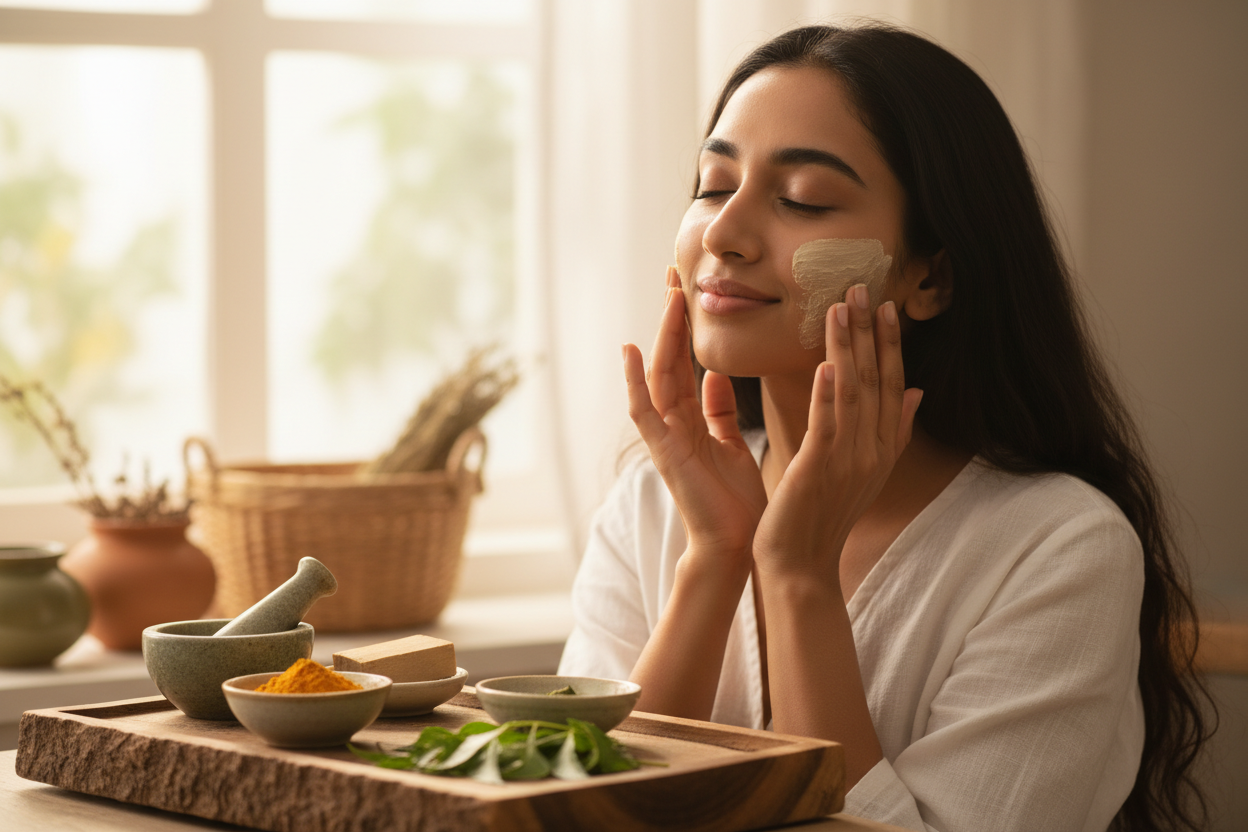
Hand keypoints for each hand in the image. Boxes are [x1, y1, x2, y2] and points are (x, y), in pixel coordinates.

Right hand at [623, 267, 767, 561]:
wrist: (736, 547)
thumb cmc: (737, 503)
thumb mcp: (731, 444)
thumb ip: (719, 411)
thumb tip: (717, 377)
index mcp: (691, 421)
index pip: (685, 363)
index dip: (686, 327)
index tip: (689, 289)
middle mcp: (673, 424)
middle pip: (669, 360)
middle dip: (672, 318)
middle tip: (674, 274)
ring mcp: (665, 438)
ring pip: (659, 376)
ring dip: (664, 335)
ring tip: (669, 296)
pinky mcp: (664, 454)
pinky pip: (644, 412)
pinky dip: (636, 381)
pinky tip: (632, 350)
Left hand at [753, 284, 922, 585]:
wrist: (802, 566)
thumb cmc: (824, 516)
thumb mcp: (865, 470)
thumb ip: (891, 429)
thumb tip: (918, 391)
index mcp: (882, 447)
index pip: (893, 385)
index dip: (891, 345)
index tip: (887, 306)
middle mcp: (873, 451)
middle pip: (877, 381)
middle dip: (871, 333)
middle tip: (863, 287)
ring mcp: (849, 461)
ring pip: (852, 393)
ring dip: (848, 349)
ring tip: (841, 309)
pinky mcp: (819, 470)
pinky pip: (826, 426)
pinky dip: (826, 394)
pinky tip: (824, 364)